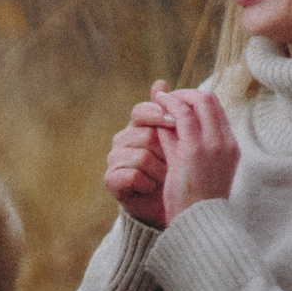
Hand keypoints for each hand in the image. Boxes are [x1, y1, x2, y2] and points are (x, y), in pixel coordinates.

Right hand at [102, 82, 173, 228]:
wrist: (172, 209)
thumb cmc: (177, 172)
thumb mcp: (180, 140)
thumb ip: (172, 112)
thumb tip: (160, 81)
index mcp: (139, 126)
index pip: (141, 110)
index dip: (156, 114)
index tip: (174, 122)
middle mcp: (124, 139)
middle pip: (145, 134)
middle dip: (166, 151)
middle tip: (174, 163)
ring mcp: (115, 159)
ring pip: (141, 156)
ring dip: (160, 170)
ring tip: (165, 178)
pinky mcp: (110, 180)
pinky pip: (131, 175)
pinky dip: (147, 183)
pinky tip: (151, 188)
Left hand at [156, 85, 238, 223]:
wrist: (200, 224)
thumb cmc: (196, 201)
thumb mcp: (197, 169)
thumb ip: (186, 144)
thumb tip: (168, 124)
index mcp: (231, 146)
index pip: (216, 109)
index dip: (195, 100)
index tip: (178, 102)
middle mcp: (225, 142)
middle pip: (208, 99)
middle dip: (185, 93)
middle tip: (166, 97)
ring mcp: (211, 145)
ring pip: (195, 103)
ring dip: (175, 97)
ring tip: (158, 98)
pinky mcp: (193, 151)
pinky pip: (179, 117)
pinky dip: (167, 107)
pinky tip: (154, 106)